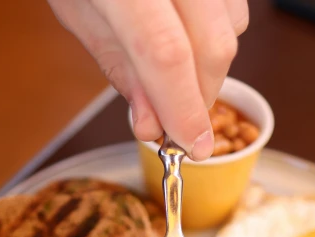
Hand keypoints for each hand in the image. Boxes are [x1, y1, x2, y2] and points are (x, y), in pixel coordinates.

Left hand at [48, 0, 247, 159]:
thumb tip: (152, 124)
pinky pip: (235, 4)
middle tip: (180, 120)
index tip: (191, 145)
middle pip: (212, 44)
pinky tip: (188, 37)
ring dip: (210, 67)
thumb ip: (120, 69)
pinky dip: (217, 35)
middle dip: (201, 96)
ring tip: (176, 74)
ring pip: (233, 25)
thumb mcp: (79, 13)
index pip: (165, 54)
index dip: (183, 109)